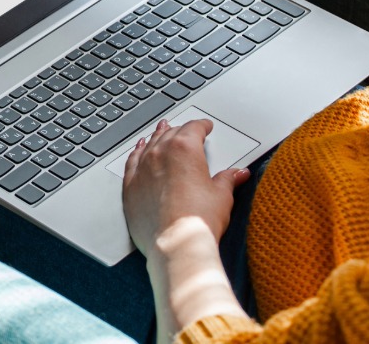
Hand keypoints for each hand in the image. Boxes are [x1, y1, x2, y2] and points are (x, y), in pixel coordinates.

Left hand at [122, 118, 250, 254]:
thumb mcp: (222, 196)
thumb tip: (238, 174)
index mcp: (185, 149)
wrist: (176, 243)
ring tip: (162, 130)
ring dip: (158, 136)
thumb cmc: (198, 220)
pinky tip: (140, 149)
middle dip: (180, 130)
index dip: (201, 126)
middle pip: (170, 134)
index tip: (205, 126)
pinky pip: (132, 161)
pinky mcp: (130, 186)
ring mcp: (142, 169)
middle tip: (186, 130)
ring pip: (150, 144)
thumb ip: (228, 180)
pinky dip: (137, 152)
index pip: (193, 128)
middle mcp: (160, 153)